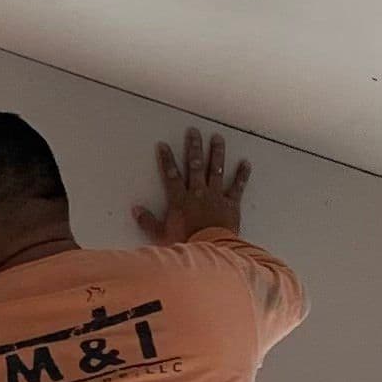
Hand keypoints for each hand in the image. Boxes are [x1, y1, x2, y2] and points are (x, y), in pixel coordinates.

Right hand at [133, 123, 252, 242]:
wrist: (209, 250)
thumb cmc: (185, 244)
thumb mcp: (161, 235)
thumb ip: (147, 221)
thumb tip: (135, 209)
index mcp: (180, 199)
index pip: (171, 175)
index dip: (166, 159)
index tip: (163, 145)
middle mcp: (198, 192)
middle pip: (195, 165)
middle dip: (194, 147)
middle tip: (194, 131)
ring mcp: (216, 196)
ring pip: (216, 169)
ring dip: (217, 153)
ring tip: (218, 138)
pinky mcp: (231, 204)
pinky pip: (237, 186)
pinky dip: (242, 174)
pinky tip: (246, 163)